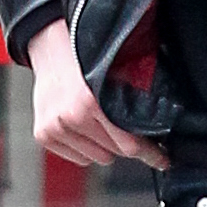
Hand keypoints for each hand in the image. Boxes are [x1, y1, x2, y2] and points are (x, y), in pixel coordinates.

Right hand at [27, 17, 167, 169]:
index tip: (162, 160)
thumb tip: (156, 126)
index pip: (128, 144)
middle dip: (123, 143)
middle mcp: (70, 119)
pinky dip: (84, 147)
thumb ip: (133, 100)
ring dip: (102, 146)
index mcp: (90, 103)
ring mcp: (54, 129)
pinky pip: (77, 158)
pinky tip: (83, 127)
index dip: (150, 153)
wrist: (50, 46)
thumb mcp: (116, 71)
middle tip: (122, 126)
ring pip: (95, 158)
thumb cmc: (82, 56)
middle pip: (112, 154)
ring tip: (98, 121)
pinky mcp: (44, 135)